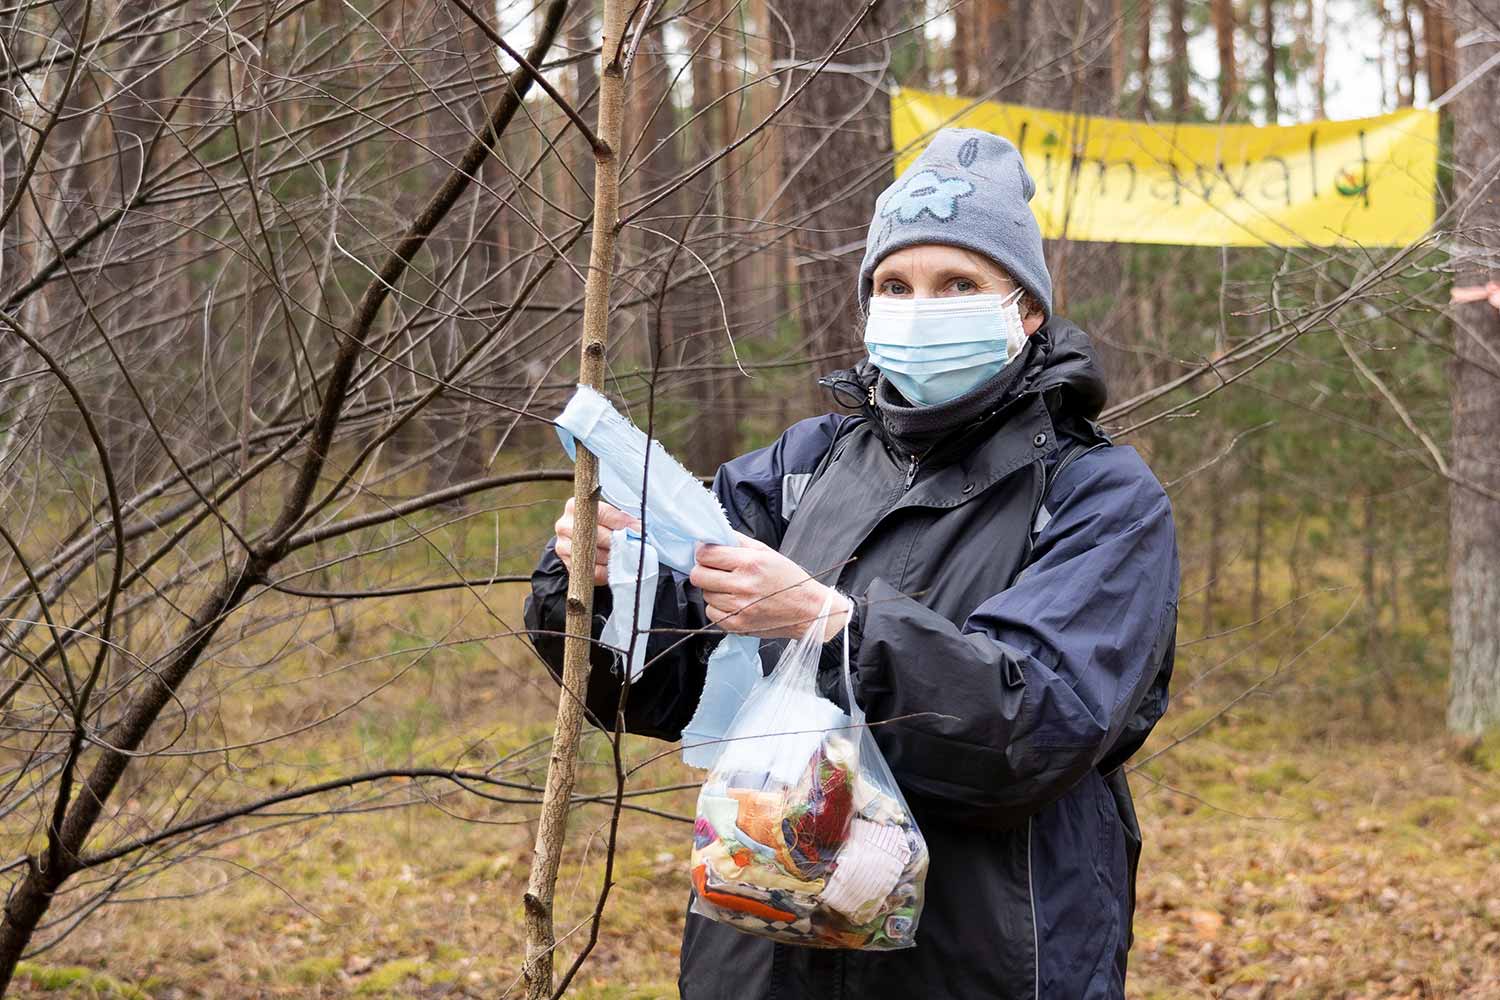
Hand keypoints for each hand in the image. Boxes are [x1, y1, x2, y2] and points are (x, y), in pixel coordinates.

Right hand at [553, 496, 640, 585]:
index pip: (604, 514)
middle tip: (634, 547)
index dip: (624, 523)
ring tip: (624, 556)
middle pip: (598, 536)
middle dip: (619, 543)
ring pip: (595, 556)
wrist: (577, 542)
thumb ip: (622, 520)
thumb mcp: (608, 517)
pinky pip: (592, 572)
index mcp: (576, 507)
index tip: (639, 531)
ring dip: (613, 558)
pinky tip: (614, 568)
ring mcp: (563, 546)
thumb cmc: (597, 526)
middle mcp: (565, 525)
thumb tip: (640, 530)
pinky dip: (607, 572)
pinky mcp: (568, 565)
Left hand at [690, 531, 850, 639]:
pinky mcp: (737, 625)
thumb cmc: (789, 580)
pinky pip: (711, 613)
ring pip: (704, 594)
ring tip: (731, 587)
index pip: (706, 554)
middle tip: (714, 570)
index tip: (707, 552)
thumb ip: (739, 542)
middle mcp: (743, 586)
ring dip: (713, 589)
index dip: (703, 551)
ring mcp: (738, 608)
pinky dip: (718, 607)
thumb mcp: (767, 552)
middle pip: (698, 576)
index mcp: (750, 563)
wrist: (808, 610)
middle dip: (703, 570)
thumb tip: (716, 535)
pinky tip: (733, 602)